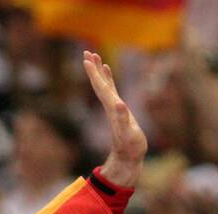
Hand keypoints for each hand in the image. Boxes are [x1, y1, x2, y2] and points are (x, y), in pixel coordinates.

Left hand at [85, 50, 146, 187]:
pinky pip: (111, 88)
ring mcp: (113, 107)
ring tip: (95, 56)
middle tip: (87, 51)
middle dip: (93, 68)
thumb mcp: (129, 133)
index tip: (87, 59)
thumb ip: (123, 119)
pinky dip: (109, 78)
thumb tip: (120, 104)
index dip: (94, 74)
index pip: (101, 87)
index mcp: (112, 107)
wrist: (128, 157)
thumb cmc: (131, 147)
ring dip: (99, 70)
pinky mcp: (118, 109)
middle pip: (99, 83)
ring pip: (104, 84)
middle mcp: (110, 105)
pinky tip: (107, 71)